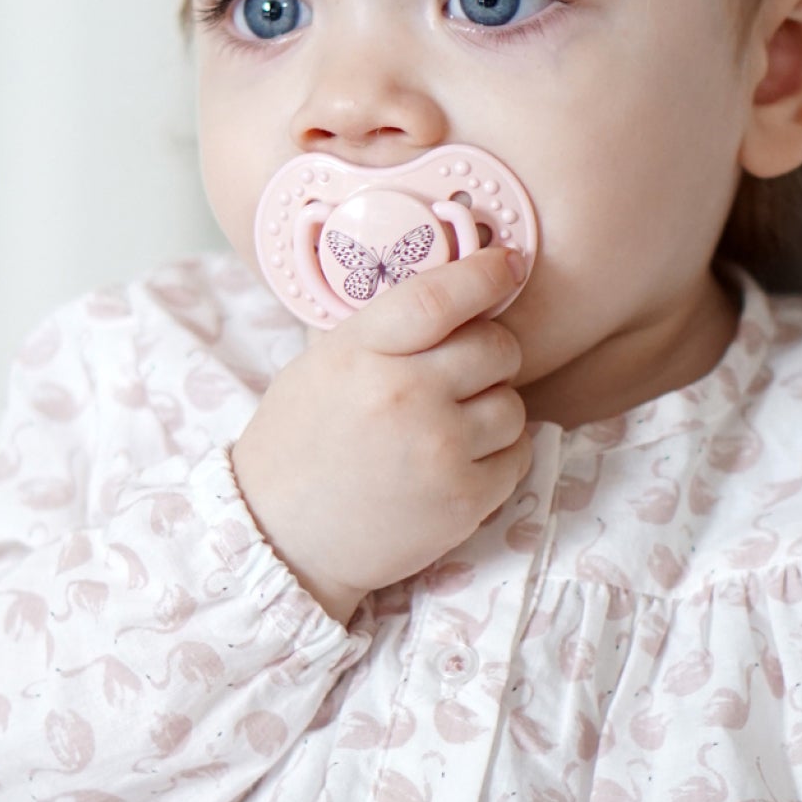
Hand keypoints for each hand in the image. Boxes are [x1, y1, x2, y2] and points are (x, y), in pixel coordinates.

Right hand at [230, 247, 532, 624]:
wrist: (283, 538)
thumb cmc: (303, 439)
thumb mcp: (326, 361)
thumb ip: (388, 327)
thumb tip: (458, 284)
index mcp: (362, 351)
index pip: (439, 297)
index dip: (483, 275)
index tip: (508, 264)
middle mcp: (404, 395)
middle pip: (495, 347)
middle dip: (491, 350)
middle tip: (465, 368)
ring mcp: (438, 449)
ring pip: (513, 403)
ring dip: (494, 407)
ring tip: (452, 422)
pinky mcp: (463, 501)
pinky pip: (517, 455)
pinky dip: (499, 453)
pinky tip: (459, 458)